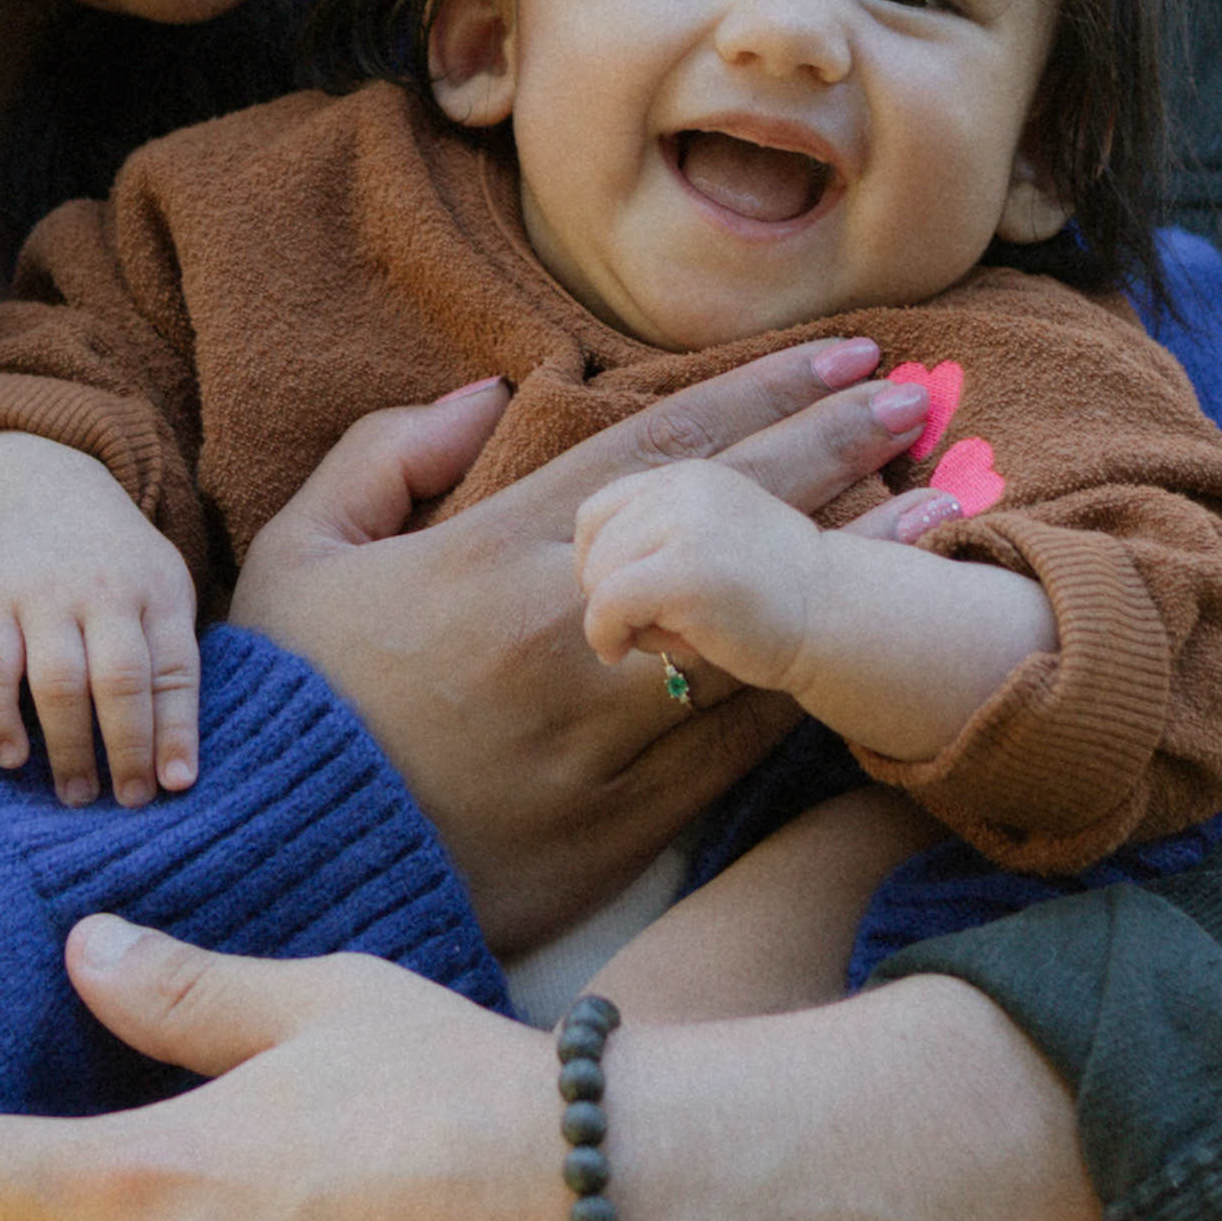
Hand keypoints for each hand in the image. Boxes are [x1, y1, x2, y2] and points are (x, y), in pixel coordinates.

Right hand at [0, 436, 201, 809]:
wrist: (36, 481)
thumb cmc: (111, 561)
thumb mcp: (158, 586)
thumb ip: (169, 656)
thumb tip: (180, 761)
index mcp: (158, 588)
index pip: (174, 668)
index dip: (177, 731)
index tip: (176, 785)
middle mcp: (104, 589)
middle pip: (120, 679)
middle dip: (126, 749)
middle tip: (126, 802)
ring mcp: (44, 592)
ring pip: (59, 681)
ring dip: (68, 747)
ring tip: (76, 795)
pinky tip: (13, 758)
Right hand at [226, 341, 943, 959]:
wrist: (275, 868)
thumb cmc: (288, 705)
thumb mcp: (296, 555)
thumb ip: (384, 457)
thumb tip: (479, 395)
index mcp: (495, 558)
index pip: (660, 452)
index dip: (766, 394)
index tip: (845, 352)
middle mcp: (572, 638)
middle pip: (735, 524)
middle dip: (840, 452)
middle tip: (922, 400)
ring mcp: (610, 737)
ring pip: (765, 633)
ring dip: (859, 564)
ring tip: (945, 506)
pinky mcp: (629, 825)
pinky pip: (746, 744)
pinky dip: (814, 683)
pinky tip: (871, 642)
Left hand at [570, 456, 834, 701]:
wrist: (840, 620)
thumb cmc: (770, 602)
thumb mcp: (711, 543)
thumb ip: (657, 538)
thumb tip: (578, 568)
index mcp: (688, 475)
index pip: (597, 512)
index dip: (598, 562)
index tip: (627, 600)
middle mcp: (683, 486)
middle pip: (589, 544)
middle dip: (606, 592)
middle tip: (649, 623)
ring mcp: (686, 524)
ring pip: (596, 576)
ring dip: (617, 616)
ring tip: (665, 632)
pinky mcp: (686, 570)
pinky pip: (607, 604)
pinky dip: (606, 635)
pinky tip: (623, 652)